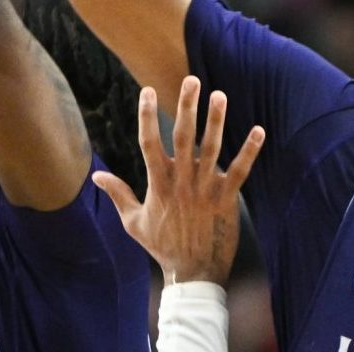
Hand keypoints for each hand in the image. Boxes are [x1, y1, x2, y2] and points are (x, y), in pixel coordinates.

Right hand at [92, 76, 264, 284]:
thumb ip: (118, 194)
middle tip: (191, 80)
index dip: (147, 116)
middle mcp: (181, 182)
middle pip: (184, 137)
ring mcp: (205, 189)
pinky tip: (258, 130)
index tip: (147, 91)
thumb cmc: (162, 248)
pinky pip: (240, 171)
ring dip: (216, 121)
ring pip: (212, 149)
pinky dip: (249, 151)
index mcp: (158, 184)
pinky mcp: (226, 199)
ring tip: (219, 95)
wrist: (192, 274)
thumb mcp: (133, 222)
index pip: (149, 143)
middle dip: (187, 107)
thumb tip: (95, 176)